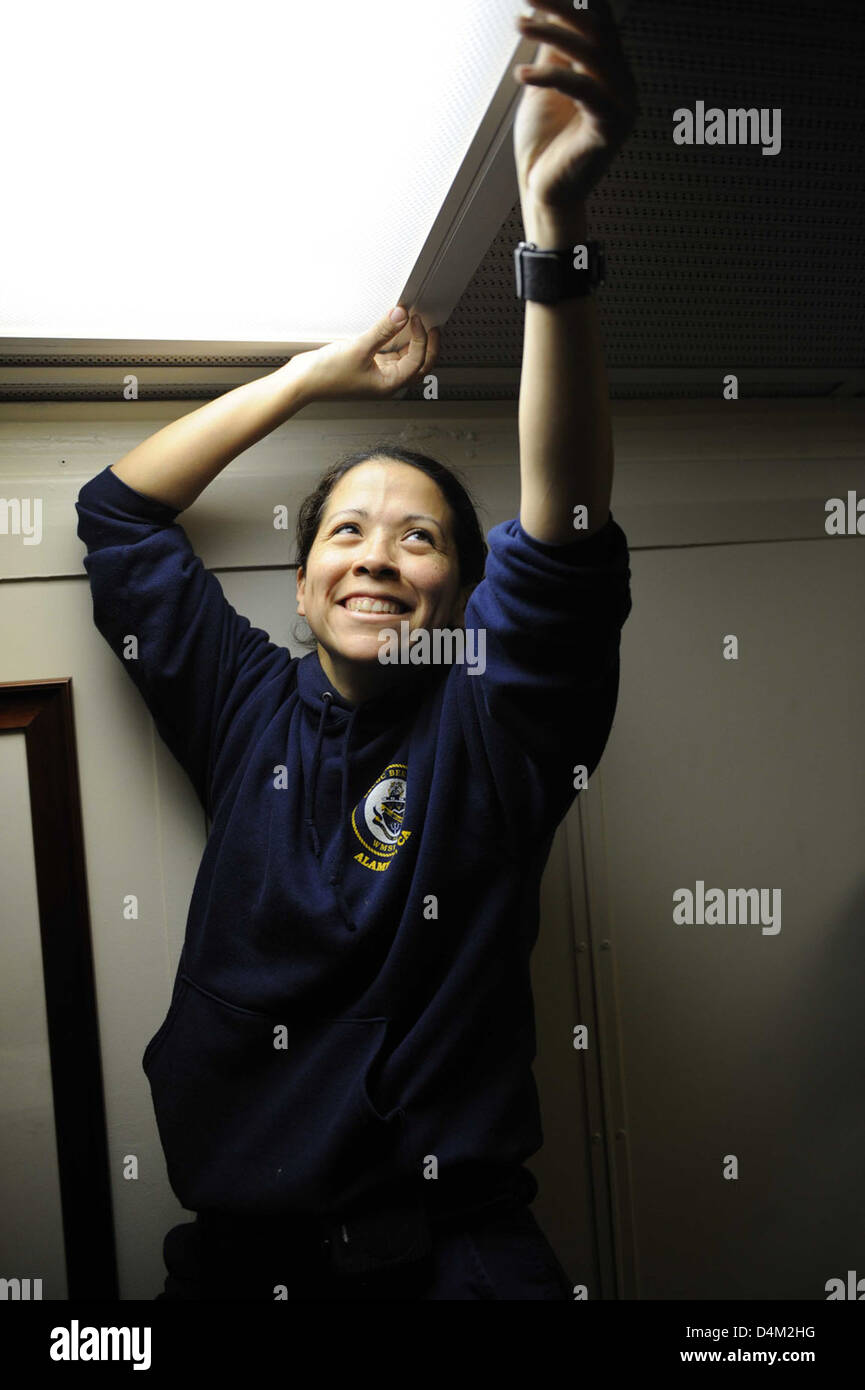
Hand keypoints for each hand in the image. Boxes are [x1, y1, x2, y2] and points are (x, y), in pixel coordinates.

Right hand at [287, 307, 439, 402]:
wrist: (302, 382)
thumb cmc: (326, 377)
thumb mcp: (358, 348)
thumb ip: (383, 330)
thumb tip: (401, 315)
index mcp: (389, 385)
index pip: (417, 361)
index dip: (420, 339)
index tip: (416, 319)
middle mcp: (386, 382)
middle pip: (419, 365)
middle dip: (427, 346)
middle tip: (430, 326)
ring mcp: (378, 374)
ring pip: (405, 359)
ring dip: (412, 342)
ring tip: (415, 323)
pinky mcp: (368, 365)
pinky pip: (390, 354)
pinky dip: (396, 341)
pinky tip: (395, 328)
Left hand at [513, 0, 637, 213]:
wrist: (544, 194)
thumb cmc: (544, 147)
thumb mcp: (545, 86)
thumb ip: (553, 51)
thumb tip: (549, 11)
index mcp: (609, 74)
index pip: (597, 26)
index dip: (573, 6)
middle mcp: (621, 86)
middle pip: (597, 32)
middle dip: (560, 11)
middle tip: (526, 1)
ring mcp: (621, 107)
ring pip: (591, 55)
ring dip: (550, 34)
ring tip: (519, 24)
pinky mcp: (610, 128)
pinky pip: (584, 89)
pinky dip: (551, 76)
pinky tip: (522, 73)